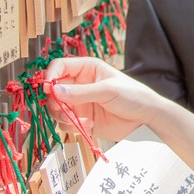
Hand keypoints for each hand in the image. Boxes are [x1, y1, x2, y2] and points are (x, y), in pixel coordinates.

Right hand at [44, 56, 170, 140]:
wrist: (145, 118)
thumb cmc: (132, 95)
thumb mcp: (107, 90)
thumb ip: (81, 92)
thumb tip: (55, 91)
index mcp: (87, 69)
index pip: (60, 67)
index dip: (51, 76)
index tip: (48, 88)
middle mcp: (80, 84)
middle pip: (54, 90)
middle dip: (54, 100)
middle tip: (61, 108)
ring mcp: (80, 103)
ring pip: (57, 108)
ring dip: (62, 116)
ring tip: (78, 120)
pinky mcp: (83, 119)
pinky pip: (66, 123)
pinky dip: (72, 126)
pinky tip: (89, 125)